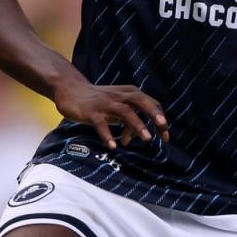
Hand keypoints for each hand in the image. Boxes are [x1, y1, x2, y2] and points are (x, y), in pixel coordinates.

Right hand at [54, 78, 168, 150]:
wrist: (71, 90)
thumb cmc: (99, 100)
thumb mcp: (117, 107)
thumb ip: (128, 121)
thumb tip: (132, 139)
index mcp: (129, 93)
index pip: (150, 103)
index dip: (160, 118)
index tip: (165, 136)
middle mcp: (120, 96)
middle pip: (141, 101)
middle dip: (153, 114)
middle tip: (162, 126)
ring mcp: (106, 104)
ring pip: (125, 112)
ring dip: (137, 125)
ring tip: (147, 139)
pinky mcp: (92, 112)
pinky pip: (101, 124)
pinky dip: (108, 135)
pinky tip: (113, 146)